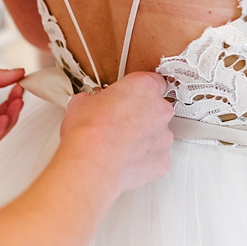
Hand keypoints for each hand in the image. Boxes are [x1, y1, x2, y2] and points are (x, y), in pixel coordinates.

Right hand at [60, 71, 173, 192]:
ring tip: (120, 145)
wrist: (92, 164)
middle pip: (157, 109)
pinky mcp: (163, 160)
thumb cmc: (88, 133)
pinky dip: (144, 160)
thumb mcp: (82, 102)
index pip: (154, 81)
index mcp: (143, 87)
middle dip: (142, 115)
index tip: (130, 97)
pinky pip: (156, 157)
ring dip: (143, 138)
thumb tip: (90, 103)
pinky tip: (125, 160)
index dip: (139, 91)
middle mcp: (160, 109)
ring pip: (157, 134)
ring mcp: (164, 136)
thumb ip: (95, 98)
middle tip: (119, 123)